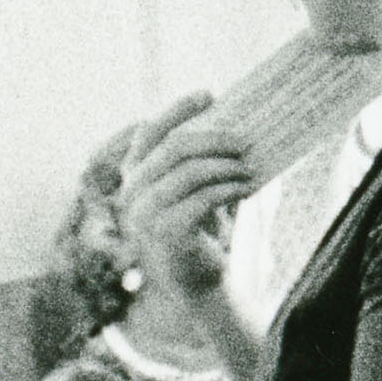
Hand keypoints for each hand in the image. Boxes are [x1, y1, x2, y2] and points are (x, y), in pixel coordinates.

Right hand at [119, 96, 258, 322]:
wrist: (198, 286)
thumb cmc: (201, 236)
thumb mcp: (201, 192)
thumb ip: (206, 162)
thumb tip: (238, 126)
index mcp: (134, 178)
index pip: (150, 132)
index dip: (178, 109)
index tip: (210, 94)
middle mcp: (131, 193)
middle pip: (174, 147)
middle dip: (214, 137)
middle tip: (244, 139)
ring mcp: (144, 213)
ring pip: (190, 170)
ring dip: (226, 165)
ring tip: (251, 167)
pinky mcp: (164, 231)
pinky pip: (203, 196)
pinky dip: (230, 187)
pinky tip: (248, 187)